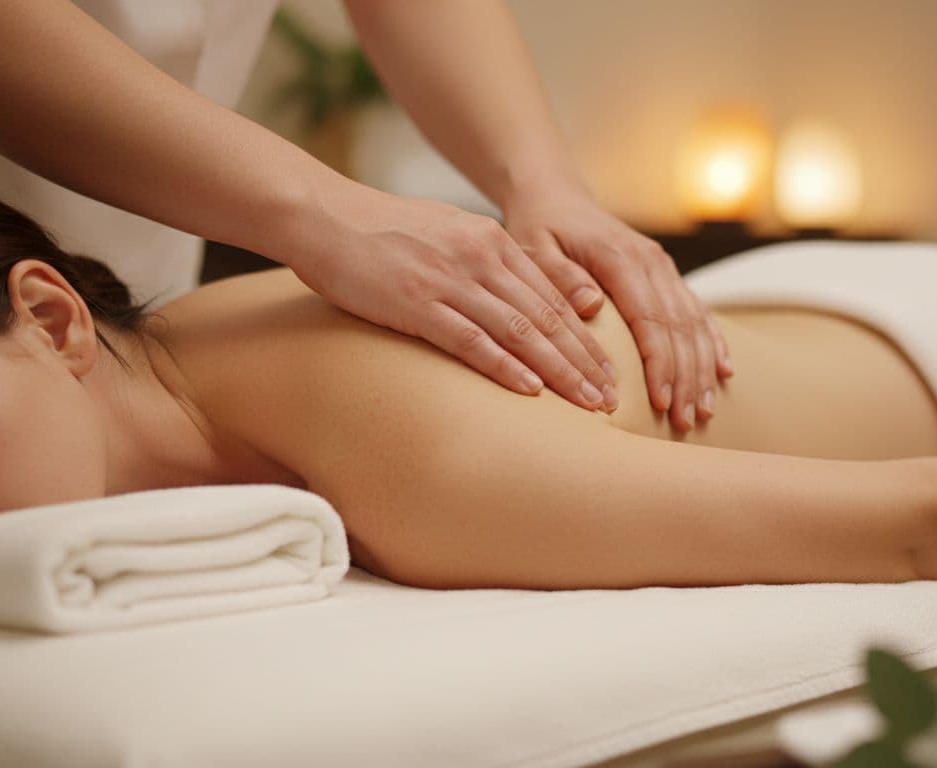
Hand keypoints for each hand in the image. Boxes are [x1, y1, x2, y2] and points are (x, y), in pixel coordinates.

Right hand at [288, 185, 617, 412]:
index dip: (585, 338)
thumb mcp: (445, 232)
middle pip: (548, 317)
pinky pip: (471, 340)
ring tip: (588, 404)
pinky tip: (531, 391)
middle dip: (585, 361)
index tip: (609, 370)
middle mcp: (481, 259)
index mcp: (491, 242)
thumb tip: (510, 292)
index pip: (553, 298)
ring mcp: (451, 281)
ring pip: (521, 331)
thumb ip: (482, 259)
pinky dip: (505, 367)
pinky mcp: (417, 303)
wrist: (323, 215)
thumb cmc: (379, 230)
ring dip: (560, 371)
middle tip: (613, 398)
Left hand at [504, 193, 733, 431]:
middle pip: (679, 327)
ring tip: (703, 411)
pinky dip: (711, 343)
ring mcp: (663, 267)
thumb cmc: (539, 229)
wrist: (556, 197)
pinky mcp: (666, 275)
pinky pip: (697, 311)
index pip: (650, 319)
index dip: (660, 363)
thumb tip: (592, 306)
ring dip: (701, 369)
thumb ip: (561, 277)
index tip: (661, 401)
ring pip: (694, 323)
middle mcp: (651, 262)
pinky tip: (722, 373)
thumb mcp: (535, 249)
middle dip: (686, 378)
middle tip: (685, 421)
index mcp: (621, 258)